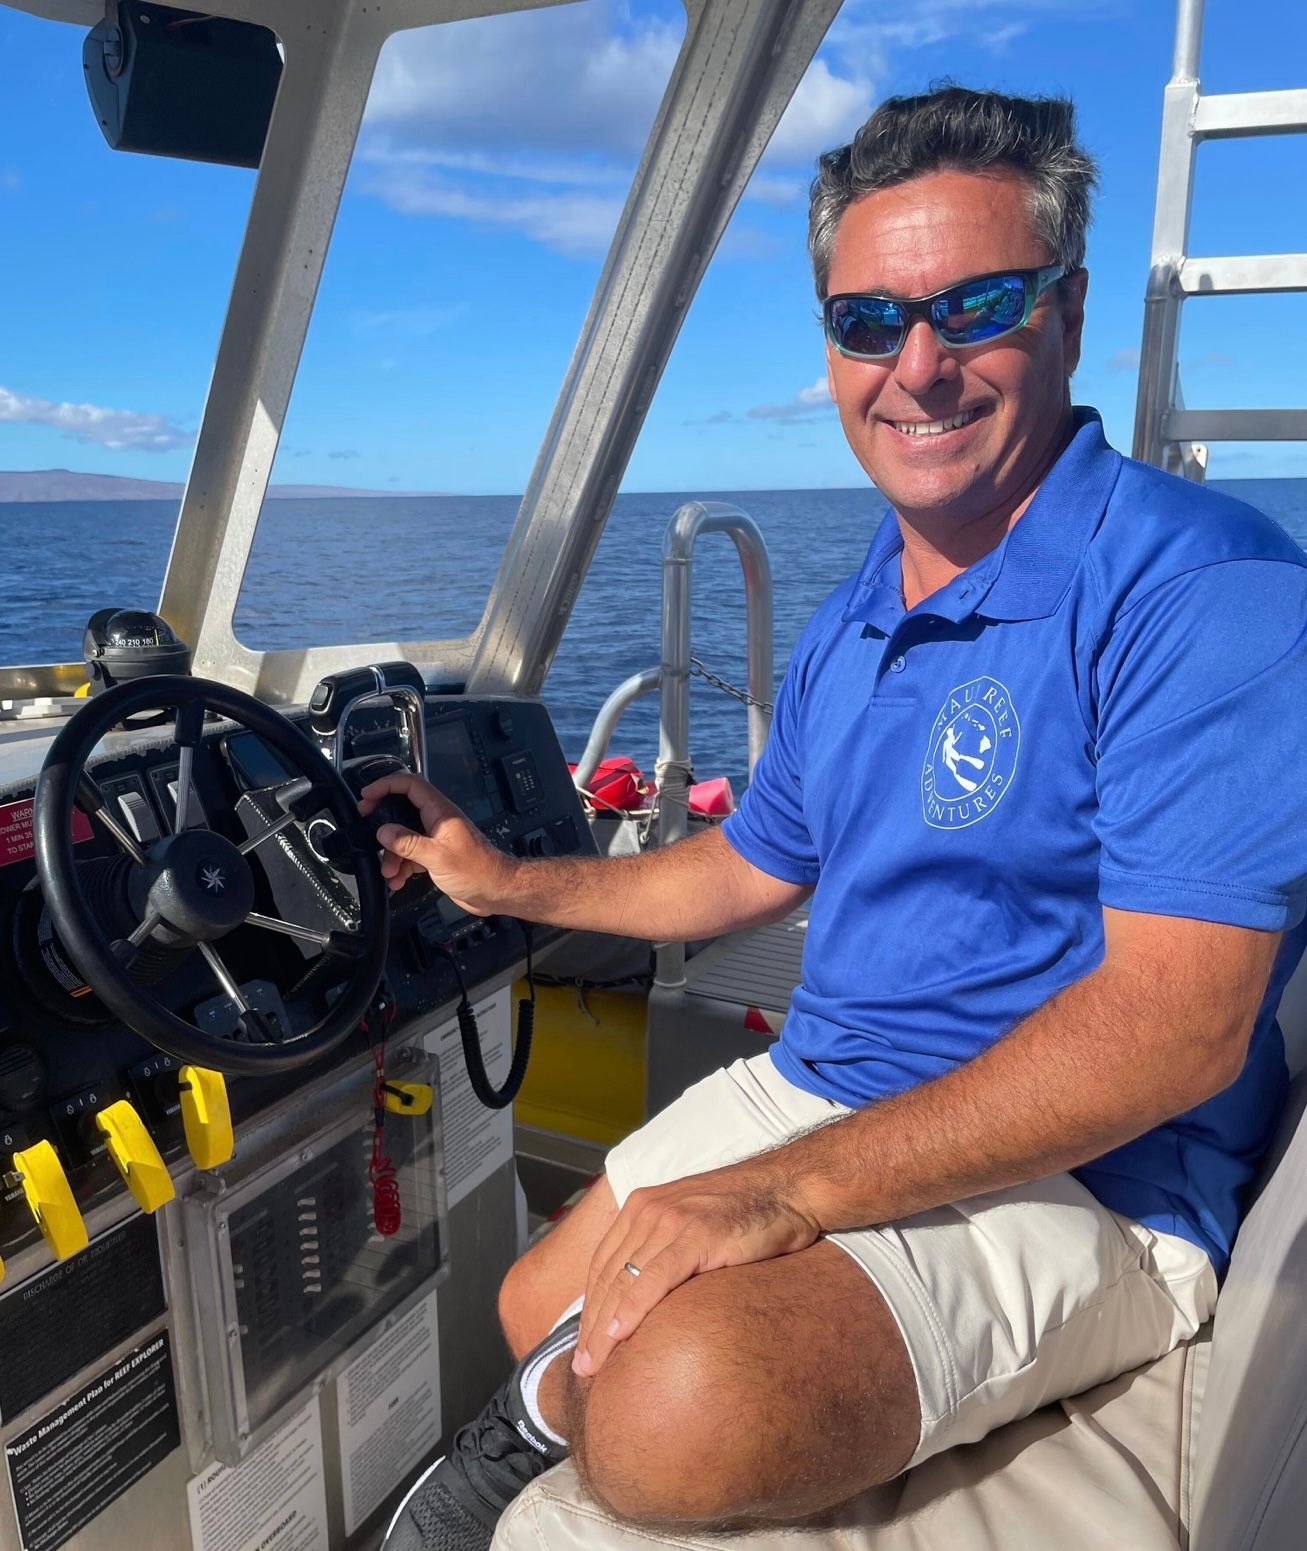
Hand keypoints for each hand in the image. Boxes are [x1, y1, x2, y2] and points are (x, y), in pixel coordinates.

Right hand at [358, 771, 514, 909]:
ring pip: (404, 836)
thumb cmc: (479, 871)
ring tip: (389, 870)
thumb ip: (408, 843)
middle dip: (383, 820)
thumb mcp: (438, 856)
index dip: (387, 785)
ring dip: (393, 853)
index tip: (368, 795)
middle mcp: (438, 821)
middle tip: (366, 824)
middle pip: (403, 809)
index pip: (411, 785)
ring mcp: (436, 838)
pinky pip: (411, 854)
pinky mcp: (436, 855)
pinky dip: (402, 865)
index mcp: (441, 812)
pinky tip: (399, 879)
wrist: (496, 891)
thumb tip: (384, 832)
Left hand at [572, 1157, 821, 1377]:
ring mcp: (671, 1220)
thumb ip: (666, 1248)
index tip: (582, 1344)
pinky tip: (619, 1335)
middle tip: (581, 1367)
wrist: (788, 1188)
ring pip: (623, 1280)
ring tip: (592, 1365)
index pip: (603, 1264)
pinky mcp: (696, 1234)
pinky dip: (632, 1308)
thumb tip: (648, 1297)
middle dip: (589, 1326)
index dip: (589, 1308)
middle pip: (606, 1276)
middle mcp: (649, 1210)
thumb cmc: (747, 1212)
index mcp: (643, 1206)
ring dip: (603, 1328)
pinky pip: (655, 1278)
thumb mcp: (693, 1222)